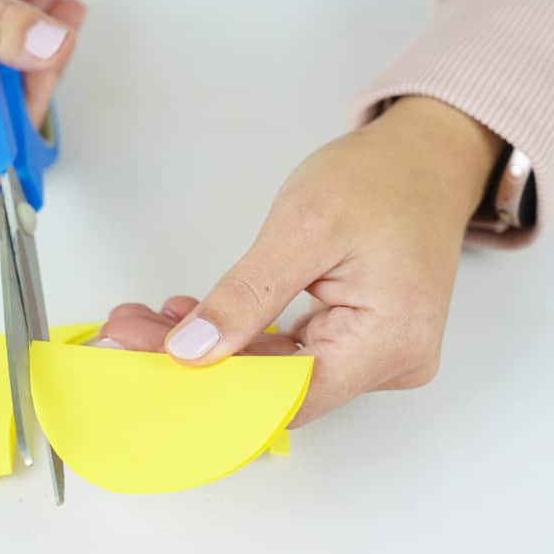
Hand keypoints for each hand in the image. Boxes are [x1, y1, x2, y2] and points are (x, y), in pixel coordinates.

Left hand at [99, 97, 502, 426]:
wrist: (427, 155)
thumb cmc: (383, 178)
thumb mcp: (304, 226)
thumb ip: (246, 294)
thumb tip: (193, 349)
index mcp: (389, 342)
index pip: (284, 397)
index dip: (210, 390)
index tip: (145, 365)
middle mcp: (389, 363)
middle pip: (274, 386)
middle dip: (198, 362)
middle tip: (127, 333)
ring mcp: (375, 355)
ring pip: (275, 370)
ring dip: (213, 347)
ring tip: (146, 321)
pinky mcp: (357, 341)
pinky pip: (290, 353)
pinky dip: (241, 334)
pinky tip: (193, 317)